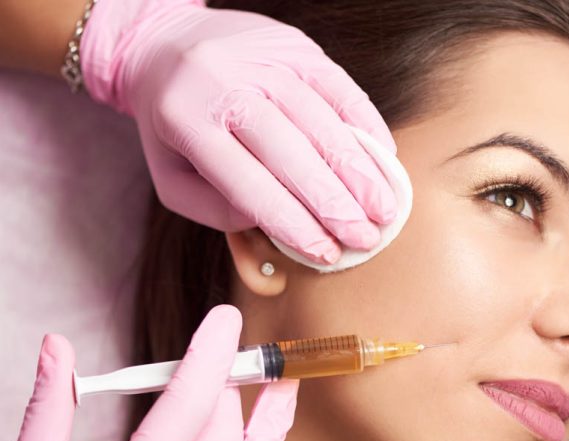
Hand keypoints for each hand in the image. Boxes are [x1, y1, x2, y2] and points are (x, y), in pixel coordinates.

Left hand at [81, 0, 397, 264]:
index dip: (292, 224)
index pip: (249, 185)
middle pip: (292, 153)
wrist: (167, 42)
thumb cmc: (175, 124)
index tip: (325, 254)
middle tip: (366, 238)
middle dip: (334, 204)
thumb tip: (271, 222)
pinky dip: (366, 124)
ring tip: (384, 209)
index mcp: (187, 121)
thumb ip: (214, 209)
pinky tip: (385, 158)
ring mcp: (264, 58)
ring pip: (322, 121)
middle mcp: (225, 82)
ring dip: (359, 171)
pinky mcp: (294, 45)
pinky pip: (340, 87)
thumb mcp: (171, 177)